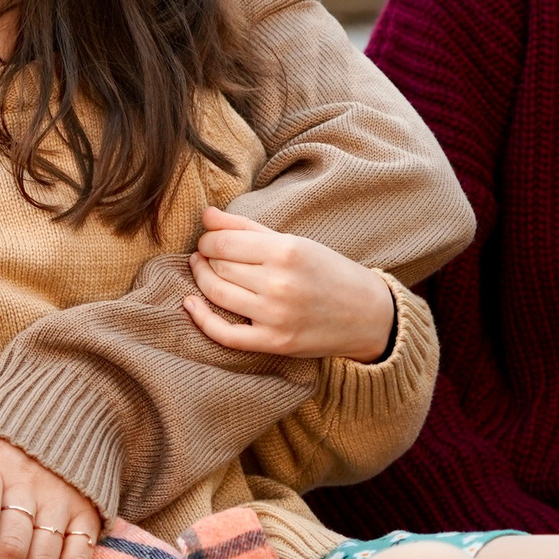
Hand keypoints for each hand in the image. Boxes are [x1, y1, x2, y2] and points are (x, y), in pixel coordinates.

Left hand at [183, 206, 396, 362]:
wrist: (368, 315)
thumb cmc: (328, 272)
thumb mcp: (294, 242)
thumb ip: (246, 228)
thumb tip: (206, 215)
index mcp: (287, 251)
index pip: (223, 242)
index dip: (207, 240)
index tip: (208, 240)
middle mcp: (280, 283)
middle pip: (219, 267)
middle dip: (206, 258)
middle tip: (207, 255)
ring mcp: (276, 316)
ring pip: (217, 293)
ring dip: (201, 280)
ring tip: (202, 270)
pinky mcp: (274, 342)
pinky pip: (225, 334)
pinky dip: (201, 318)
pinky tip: (190, 304)